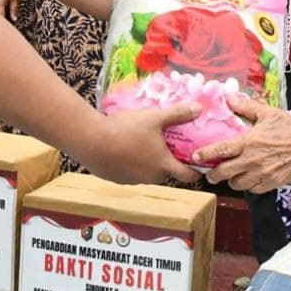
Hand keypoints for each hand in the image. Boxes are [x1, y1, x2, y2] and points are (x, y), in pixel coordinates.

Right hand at [82, 106, 202, 183]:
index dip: (195, 172)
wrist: (91, 141)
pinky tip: (124, 149)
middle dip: (169, 162)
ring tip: (143, 144)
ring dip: (149, 163)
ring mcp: (133, 181)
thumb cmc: (126, 129)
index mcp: (163, 165)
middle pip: (166, 173)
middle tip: (167, 146)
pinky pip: (131, 174)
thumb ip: (177, 114)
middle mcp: (151, 177)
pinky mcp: (117, 180)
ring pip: (147, 174)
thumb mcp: (154, 117)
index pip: (187, 176)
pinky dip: (131, 164)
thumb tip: (199, 109)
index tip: (198, 165)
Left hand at [194, 97, 290, 193]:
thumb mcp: (266, 113)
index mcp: (249, 142)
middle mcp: (253, 160)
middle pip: (224, 173)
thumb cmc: (288, 126)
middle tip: (210, 172)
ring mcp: (262, 174)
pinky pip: (253, 190)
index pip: (221, 151)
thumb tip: (228, 99)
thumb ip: (245, 107)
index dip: (205, 155)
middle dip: (213, 174)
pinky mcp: (272, 183)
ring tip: (230, 175)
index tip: (195, 157)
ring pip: (237, 184)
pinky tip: (248, 178)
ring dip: (231, 180)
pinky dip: (247, 185)